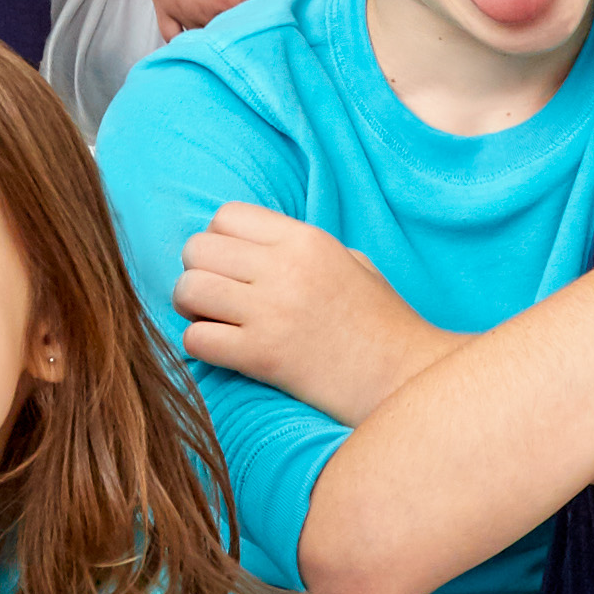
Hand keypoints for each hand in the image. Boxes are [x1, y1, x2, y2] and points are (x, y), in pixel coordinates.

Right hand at [149, 0, 258, 39]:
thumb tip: (255, 5)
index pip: (244, 24)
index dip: (251, 21)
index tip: (253, 19)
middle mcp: (202, 10)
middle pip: (222, 35)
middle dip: (231, 31)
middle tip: (235, 23)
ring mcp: (181, 12)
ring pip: (199, 39)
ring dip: (209, 35)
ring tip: (215, 27)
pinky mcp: (164, 9)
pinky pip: (171, 37)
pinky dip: (180, 42)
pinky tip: (190, 40)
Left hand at [174, 205, 459, 424]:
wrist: (405, 377)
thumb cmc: (382, 324)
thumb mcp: (351, 263)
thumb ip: (302, 248)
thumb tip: (250, 246)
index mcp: (306, 240)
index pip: (225, 216)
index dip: (218, 240)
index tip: (231, 266)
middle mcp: (284, 269)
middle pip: (196, 248)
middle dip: (197, 272)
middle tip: (215, 297)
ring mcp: (272, 312)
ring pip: (187, 289)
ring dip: (191, 308)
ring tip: (213, 322)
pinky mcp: (263, 356)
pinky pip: (196, 338)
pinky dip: (199, 345)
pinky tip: (222, 351)